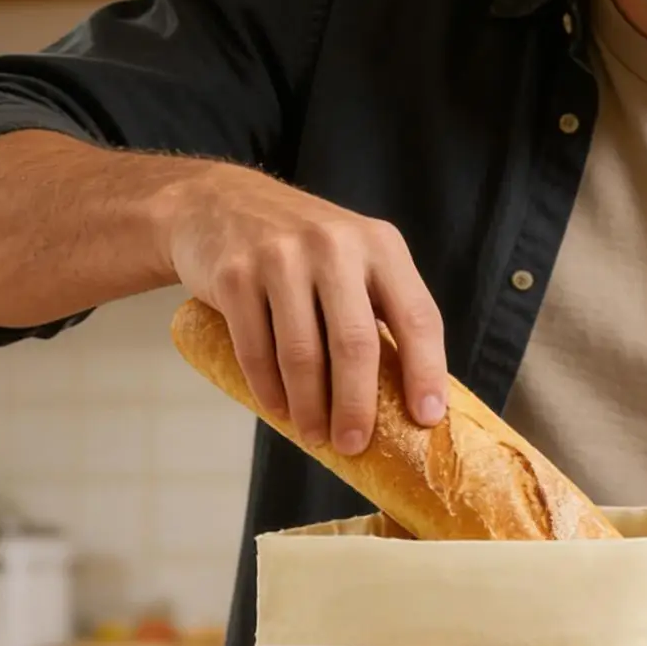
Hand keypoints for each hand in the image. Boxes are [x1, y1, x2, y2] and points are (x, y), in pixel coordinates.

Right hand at [160, 162, 446, 450]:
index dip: (426, 371)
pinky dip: (269, 390)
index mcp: (381, 246)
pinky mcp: (235, 275)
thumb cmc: (303, 248)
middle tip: (355, 444)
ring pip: (302, 353)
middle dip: (357, 405)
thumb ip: (383, 310)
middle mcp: (335, 246)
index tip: (426, 418)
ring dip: (310, 407)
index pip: (417, 316)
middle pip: (355, 343)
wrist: (220, 201)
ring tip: (317, 437)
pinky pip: (255, 348)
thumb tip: (409, 396)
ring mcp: (281, 258)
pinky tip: (279, 410)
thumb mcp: (355, 258)